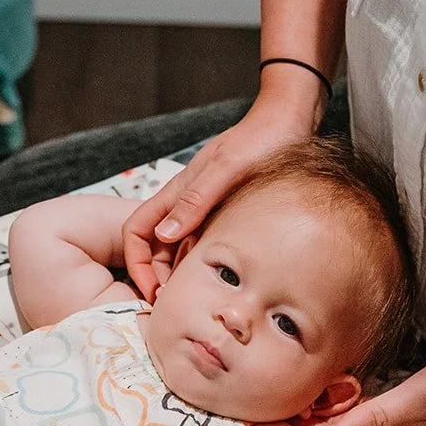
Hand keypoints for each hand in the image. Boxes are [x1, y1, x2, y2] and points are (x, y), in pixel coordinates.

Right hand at [122, 98, 316, 299]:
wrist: (289, 121)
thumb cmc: (260, 140)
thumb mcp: (227, 170)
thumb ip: (195, 201)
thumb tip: (165, 234)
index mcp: (177, 192)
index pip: (136, 231)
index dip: (138, 264)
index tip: (153, 291)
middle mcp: (185, 202)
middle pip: (154, 246)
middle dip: (157, 277)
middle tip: (176, 305)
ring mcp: (204, 208)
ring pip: (178, 247)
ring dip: (180, 274)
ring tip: (196, 298)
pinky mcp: (223, 212)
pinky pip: (203, 243)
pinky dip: (202, 263)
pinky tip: (219, 278)